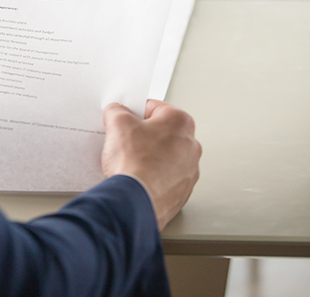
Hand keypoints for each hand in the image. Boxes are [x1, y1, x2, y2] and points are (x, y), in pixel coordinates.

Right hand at [101, 100, 200, 230]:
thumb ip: (117, 110)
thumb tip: (117, 112)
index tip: (125, 121)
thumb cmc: (134, 163)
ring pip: (165, 155)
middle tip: (126, 141)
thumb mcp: (117, 122)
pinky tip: (138, 178)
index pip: (153, 107)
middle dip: (144, 135)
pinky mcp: (183, 192)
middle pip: (161, 132)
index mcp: (181, 121)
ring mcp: (189, 171)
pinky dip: (154, 177)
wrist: (135, 202)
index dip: (134, 113)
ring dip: (150, 156)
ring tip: (131, 162)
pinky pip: (166, 177)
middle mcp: (191, 145)